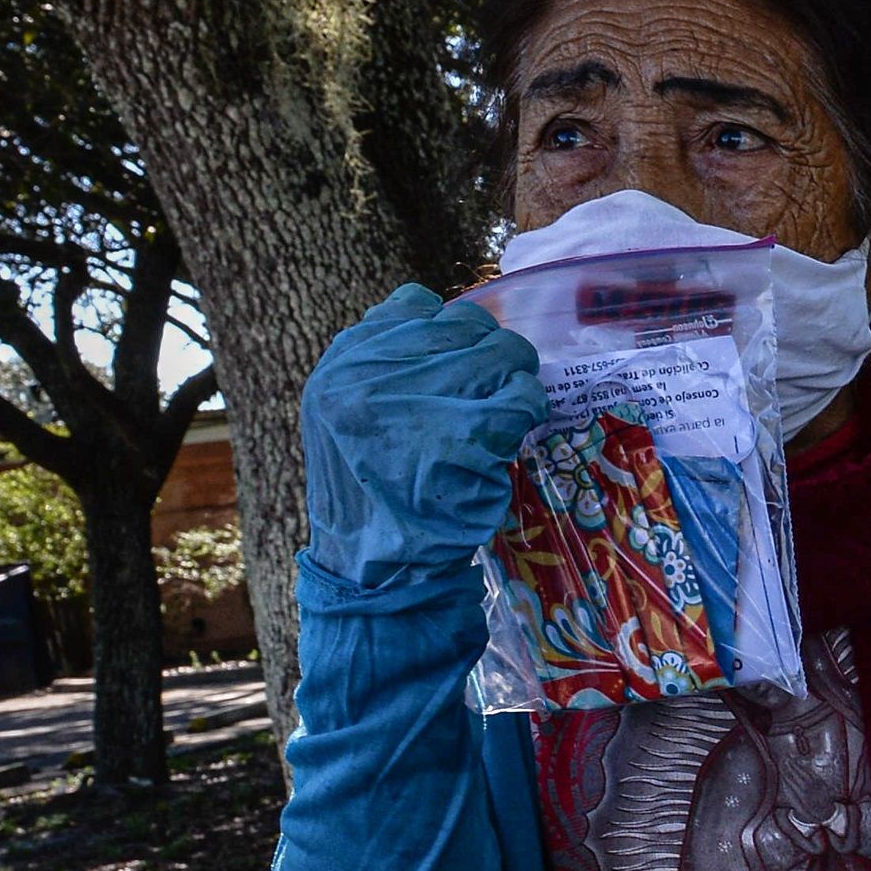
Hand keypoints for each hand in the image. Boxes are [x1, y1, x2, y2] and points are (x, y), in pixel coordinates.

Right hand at [302, 284, 548, 589]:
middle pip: (466, 326)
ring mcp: (414, 402)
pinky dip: (528, 411)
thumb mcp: (350, 412)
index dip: (453, 331)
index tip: (464, 361)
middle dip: (492, 355)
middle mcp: (370, 374)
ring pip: (501, 354)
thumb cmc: (372, 489)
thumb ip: (390, 364)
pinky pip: (520, 398)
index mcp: (343, 362)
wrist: (369, 565)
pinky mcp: (460, 437)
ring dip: (516, 381)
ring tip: (506, 413)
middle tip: (498, 390)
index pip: (415, 305)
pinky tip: (514, 432)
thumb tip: (463, 324)